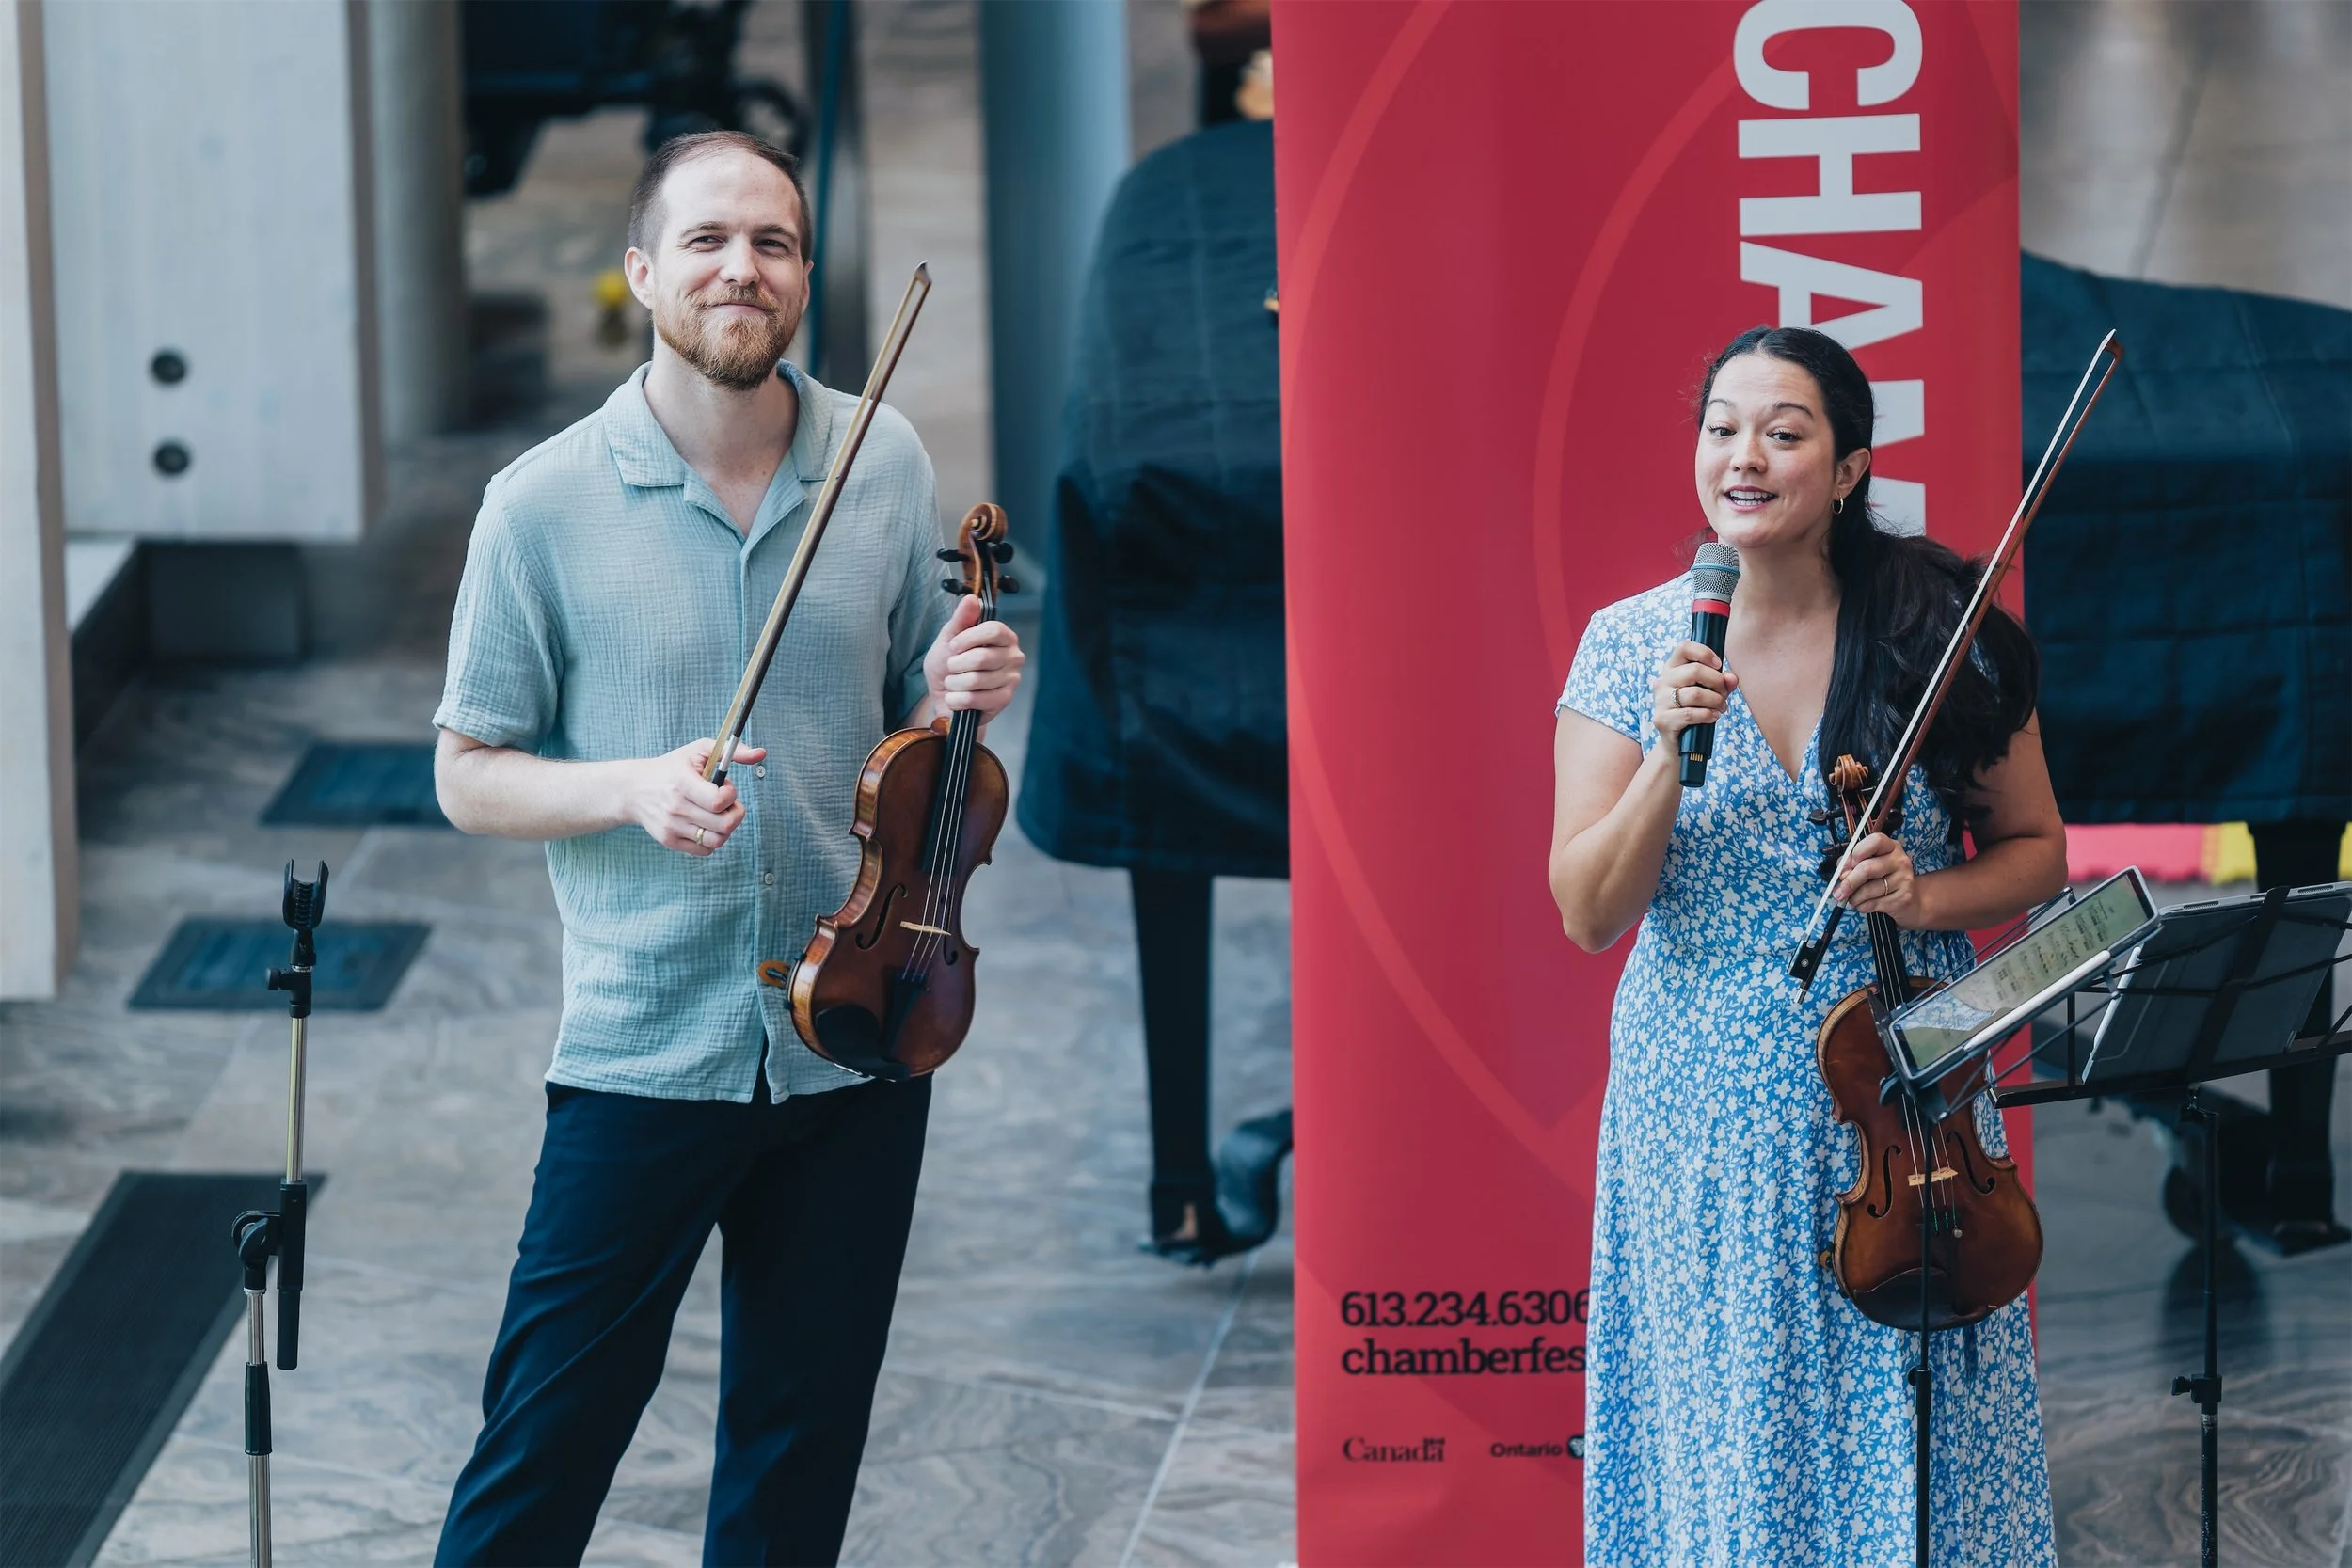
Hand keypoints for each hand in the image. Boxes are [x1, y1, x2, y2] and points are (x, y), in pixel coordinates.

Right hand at [625, 737, 767, 856]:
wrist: (634, 789)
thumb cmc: (672, 768)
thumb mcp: (699, 750)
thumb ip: (733, 751)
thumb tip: (761, 754)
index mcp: (682, 783)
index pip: (719, 801)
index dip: (731, 795)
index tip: (725, 788)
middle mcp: (676, 808)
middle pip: (724, 825)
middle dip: (734, 813)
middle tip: (727, 804)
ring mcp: (671, 827)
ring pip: (717, 841)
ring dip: (725, 828)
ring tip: (717, 815)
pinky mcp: (669, 841)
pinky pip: (705, 850)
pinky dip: (711, 840)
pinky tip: (705, 824)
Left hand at [924, 595, 1023, 719]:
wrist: (944, 696)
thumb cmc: (948, 665)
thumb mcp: (949, 638)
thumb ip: (961, 619)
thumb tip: (972, 599)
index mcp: (1004, 637)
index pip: (994, 630)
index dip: (968, 638)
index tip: (953, 646)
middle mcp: (1013, 656)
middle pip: (982, 657)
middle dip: (956, 665)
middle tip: (951, 668)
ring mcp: (1011, 680)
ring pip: (975, 680)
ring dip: (954, 683)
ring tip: (953, 683)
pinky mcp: (1004, 700)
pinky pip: (975, 699)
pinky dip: (956, 699)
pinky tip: (956, 698)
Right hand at [1649, 641, 1736, 743]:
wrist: (1679, 742)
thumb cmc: (1695, 711)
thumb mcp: (1711, 693)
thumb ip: (1723, 683)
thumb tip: (1732, 678)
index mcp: (1672, 669)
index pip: (1684, 647)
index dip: (1704, 653)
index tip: (1718, 665)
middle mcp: (1662, 681)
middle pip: (1694, 671)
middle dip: (1717, 682)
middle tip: (1723, 694)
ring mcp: (1660, 701)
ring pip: (1695, 694)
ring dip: (1715, 701)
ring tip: (1721, 708)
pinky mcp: (1662, 720)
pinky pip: (1690, 714)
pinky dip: (1708, 715)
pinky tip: (1713, 717)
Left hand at [1834, 831, 1927, 926]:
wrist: (1907, 900)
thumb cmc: (1881, 878)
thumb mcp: (1867, 864)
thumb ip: (1851, 863)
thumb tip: (1842, 873)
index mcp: (1890, 846)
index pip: (1875, 841)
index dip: (1857, 852)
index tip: (1846, 865)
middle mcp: (1900, 860)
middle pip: (1867, 868)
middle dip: (1848, 882)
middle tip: (1838, 893)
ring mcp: (1904, 878)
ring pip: (1868, 889)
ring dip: (1854, 898)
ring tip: (1852, 900)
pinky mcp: (1904, 897)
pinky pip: (1874, 904)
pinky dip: (1862, 906)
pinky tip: (1863, 905)